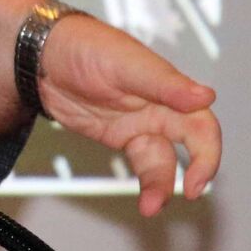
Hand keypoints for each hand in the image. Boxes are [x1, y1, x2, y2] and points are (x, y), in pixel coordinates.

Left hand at [0, 0, 219, 216]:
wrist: (42, 55)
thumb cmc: (86, 45)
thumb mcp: (126, 64)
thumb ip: (165, 84)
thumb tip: (206, 96)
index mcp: (168, 86)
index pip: (202, 120)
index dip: (208, 149)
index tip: (199, 175)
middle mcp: (160, 106)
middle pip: (193, 143)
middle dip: (198, 170)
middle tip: (190, 192)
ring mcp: (140, 123)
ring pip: (164, 160)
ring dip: (163, 185)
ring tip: (151, 205)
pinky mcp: (121, 136)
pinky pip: (142, 164)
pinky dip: (147, 183)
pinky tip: (144, 200)